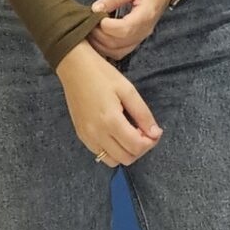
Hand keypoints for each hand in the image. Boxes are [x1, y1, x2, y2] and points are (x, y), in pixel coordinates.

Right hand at [58, 41, 161, 166]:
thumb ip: (143, 114)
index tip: (154, 131)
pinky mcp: (81, 136)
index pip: (136, 147)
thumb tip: (155, 134)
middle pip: (126, 158)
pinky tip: (117, 134)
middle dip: (140, 149)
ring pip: (113, 160)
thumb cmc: (103, 75)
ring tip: (130, 133)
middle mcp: (97, 134)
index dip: (151, 142)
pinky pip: (100, 154)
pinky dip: (113, 150)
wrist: (74, 68)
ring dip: (126, 152)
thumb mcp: (128, 90)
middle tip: (144, 132)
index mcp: (110, 121)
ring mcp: (87, 137)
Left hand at [86, 0, 181, 61]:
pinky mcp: (137, 37)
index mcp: (146, 15)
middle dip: (99, 35)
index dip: (105, 26)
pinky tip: (98, 35)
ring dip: (101, 44)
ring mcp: (141, 35)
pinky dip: (107, 47)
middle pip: (118, 43)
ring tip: (91, 28)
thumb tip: (95, 9)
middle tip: (88, 21)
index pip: (124, 30)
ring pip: (118, 51)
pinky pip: (120, 50)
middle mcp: (145, 30)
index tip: (95, 15)